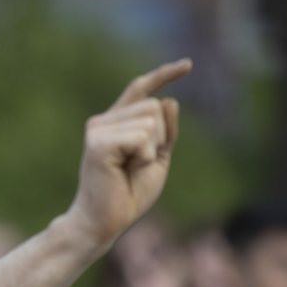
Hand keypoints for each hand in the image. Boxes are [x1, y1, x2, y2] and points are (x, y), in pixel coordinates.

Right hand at [67, 59, 191, 245]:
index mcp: (115, 124)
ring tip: (130, 169)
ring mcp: (98, 129)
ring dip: (152, 149)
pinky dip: (143, 156)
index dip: (164, 75)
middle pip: (155, 106)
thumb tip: (168, 100)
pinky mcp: (97, 142)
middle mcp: (103, 122)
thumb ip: (165, 131)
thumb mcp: (157, 159)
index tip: (188, 65)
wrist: (104, 222)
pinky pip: (142, 136)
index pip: (141, 89)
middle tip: (138, 165)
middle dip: (161, 137)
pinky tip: (125, 170)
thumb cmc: (128, 195)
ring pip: (151, 120)